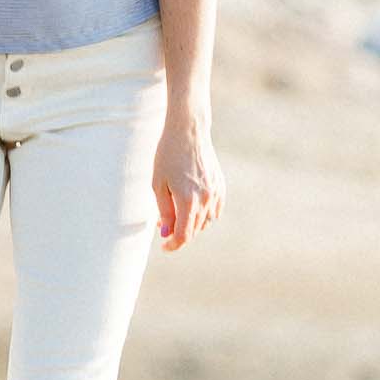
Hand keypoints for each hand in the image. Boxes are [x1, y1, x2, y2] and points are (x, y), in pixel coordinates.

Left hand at [151, 114, 223, 248]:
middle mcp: (205, 199)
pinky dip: (204, 214)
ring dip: (192, 224)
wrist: (189, 132)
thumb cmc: (168, 156)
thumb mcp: (158, 184)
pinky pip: (214, 210)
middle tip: (164, 224)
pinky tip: (193, 205)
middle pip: (194, 230)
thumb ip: (164, 211)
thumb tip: (167, 233)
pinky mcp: (220, 186)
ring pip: (205, 222)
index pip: (183, 235)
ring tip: (177, 211)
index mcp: (187, 201)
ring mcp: (215, 193)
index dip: (173, 245)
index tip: (164, 246)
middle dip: (179, 232)